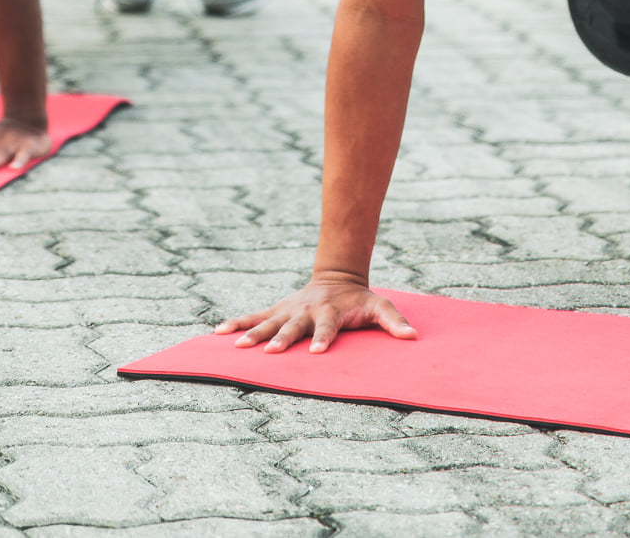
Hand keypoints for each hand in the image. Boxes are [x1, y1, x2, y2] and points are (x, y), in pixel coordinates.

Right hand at [216, 274, 417, 353]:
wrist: (338, 277)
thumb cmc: (360, 300)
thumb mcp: (380, 307)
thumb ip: (394, 322)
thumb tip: (413, 337)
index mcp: (330, 312)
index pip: (327, 327)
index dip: (323, 338)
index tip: (316, 352)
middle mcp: (306, 311)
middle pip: (292, 326)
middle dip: (281, 338)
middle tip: (269, 351)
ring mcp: (289, 310)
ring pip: (268, 321)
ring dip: (252, 333)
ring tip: (235, 345)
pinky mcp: (277, 310)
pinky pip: (254, 316)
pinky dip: (236, 322)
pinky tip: (217, 332)